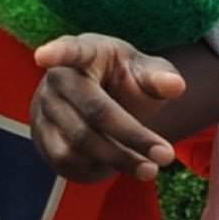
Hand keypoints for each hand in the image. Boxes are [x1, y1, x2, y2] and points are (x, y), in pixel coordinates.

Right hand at [28, 35, 184, 180]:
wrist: (99, 100)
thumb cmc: (124, 80)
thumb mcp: (145, 73)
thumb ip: (161, 77)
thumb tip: (176, 85)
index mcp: (86, 52)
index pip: (71, 50)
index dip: (58, 52)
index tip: (43, 55)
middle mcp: (58, 78)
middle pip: (94, 111)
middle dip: (132, 136)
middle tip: (167, 156)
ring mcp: (45, 108)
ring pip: (80, 141)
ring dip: (119, 159)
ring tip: (150, 169)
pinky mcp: (42, 136)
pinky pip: (68, 159)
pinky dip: (97, 167)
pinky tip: (120, 164)